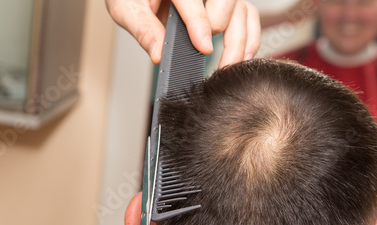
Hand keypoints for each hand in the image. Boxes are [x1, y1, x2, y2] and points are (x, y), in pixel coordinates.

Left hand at [106, 0, 260, 67]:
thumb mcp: (127, 8)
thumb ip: (143, 29)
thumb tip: (158, 54)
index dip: (200, 24)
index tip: (204, 48)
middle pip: (228, 0)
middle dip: (224, 30)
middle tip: (211, 56)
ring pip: (242, 9)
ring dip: (240, 40)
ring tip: (228, 65)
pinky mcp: (228, 2)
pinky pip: (248, 15)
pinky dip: (249, 37)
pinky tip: (241, 56)